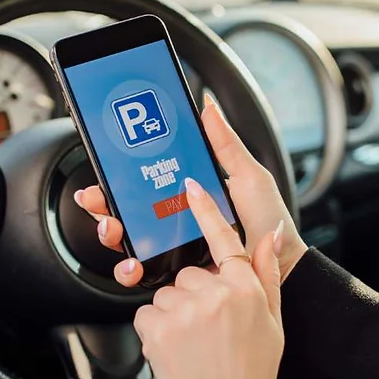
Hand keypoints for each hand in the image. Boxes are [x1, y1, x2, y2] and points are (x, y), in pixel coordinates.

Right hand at [75, 95, 307, 285]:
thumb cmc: (267, 219)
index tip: (102, 168)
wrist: (280, 264)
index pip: (141, 180)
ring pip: (126, 240)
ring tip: (114, 229)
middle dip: (102, 203)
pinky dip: (128, 270)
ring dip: (109, 233)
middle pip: (124, 208)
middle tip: (97, 199)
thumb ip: (225, 145)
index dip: (117, 175)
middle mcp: (172, 218)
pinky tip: (134, 265)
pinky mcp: (173, 273)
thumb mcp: (248, 176)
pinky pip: (141, 272)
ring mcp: (171, 247)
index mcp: (185, 192)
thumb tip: (208, 105)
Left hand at [134, 177, 284, 378]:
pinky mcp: (156, 328)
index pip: (225, 238)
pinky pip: (147, 312)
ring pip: (167, 292)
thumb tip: (274, 234)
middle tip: (207, 327)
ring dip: (173, 311)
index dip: (206, 209)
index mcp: (244, 289)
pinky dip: (155, 327)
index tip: (191, 185)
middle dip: (193, 294)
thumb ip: (268, 273)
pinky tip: (175, 348)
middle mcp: (214, 294)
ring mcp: (183, 310)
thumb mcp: (273, 321)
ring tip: (192, 342)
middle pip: (190, 273)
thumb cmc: (252, 371)